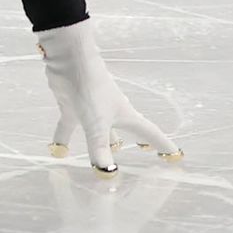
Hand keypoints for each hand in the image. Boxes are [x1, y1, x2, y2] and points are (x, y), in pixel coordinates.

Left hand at [36, 18, 180, 173]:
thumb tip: (108, 174)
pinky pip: (69, 127)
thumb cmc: (90, 88)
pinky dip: (63, 139)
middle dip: (134, 141)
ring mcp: (90, 108)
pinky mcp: (72, 105)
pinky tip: (57, 152)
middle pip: (124, 131)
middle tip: (145, 151)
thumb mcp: (96, 123)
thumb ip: (100, 148)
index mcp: (124, 114)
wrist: (68, 59)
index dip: (162, 143)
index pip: (148, 131)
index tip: (175, 154)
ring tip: (100, 161)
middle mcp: (110, 112)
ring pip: (97, 132)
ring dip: (99, 145)